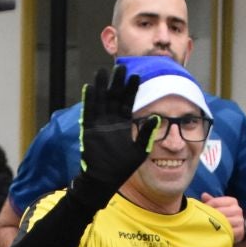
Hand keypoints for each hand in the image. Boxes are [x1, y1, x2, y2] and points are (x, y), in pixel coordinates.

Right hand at [77, 64, 156, 192]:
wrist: (104, 180)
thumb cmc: (122, 168)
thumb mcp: (140, 150)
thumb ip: (146, 134)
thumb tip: (157, 117)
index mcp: (124, 124)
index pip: (128, 102)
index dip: (132, 89)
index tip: (136, 75)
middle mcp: (111, 121)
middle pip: (114, 97)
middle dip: (117, 82)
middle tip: (120, 66)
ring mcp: (99, 124)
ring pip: (101, 100)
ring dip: (101, 86)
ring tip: (102, 71)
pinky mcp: (89, 130)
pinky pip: (89, 112)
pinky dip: (90, 100)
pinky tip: (91, 88)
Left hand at [200, 193, 243, 232]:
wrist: (237, 227)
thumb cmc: (224, 215)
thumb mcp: (218, 206)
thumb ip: (211, 200)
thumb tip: (203, 194)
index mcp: (232, 201)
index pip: (215, 202)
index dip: (206, 206)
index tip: (200, 211)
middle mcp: (237, 209)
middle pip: (219, 212)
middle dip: (209, 216)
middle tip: (201, 220)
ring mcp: (239, 220)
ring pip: (223, 222)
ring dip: (214, 225)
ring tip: (207, 226)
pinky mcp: (240, 230)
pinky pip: (227, 231)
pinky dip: (220, 232)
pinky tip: (214, 232)